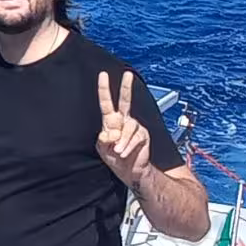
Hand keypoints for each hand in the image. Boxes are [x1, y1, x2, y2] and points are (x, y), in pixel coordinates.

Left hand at [96, 70, 151, 188]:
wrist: (130, 171)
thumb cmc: (114, 158)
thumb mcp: (103, 149)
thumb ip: (104, 139)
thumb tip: (111, 132)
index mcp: (111, 121)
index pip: (106, 103)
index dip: (104, 89)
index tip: (103, 75)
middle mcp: (123, 120)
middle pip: (125, 101)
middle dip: (126, 87)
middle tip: (127, 74)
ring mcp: (134, 126)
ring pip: (127, 128)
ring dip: (122, 142)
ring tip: (118, 151)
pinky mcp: (143, 134)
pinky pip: (134, 137)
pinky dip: (128, 147)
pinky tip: (124, 153)